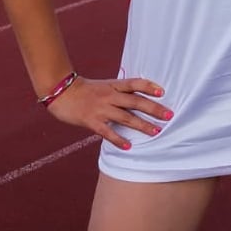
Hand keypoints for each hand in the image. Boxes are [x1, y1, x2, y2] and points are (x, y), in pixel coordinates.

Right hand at [46, 76, 170, 149]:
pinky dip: (118, 139)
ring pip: (125, 117)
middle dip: (153, 109)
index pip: (135, 83)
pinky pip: (107, 132)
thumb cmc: (85, 90)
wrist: (61, 93)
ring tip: (156, 132)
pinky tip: (128, 146)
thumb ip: (120, 92)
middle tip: (169, 115)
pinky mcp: (91, 121)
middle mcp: (109, 96)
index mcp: (113, 85)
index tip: (163, 92)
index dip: (149, 86)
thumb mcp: (105, 85)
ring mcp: (101, 109)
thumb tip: (139, 99)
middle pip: (135, 102)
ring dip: (142, 125)